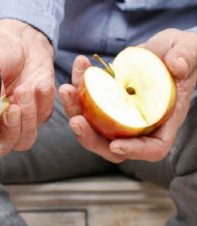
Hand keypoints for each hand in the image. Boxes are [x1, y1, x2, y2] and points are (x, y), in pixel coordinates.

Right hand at [0, 19, 54, 156]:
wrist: (21, 37)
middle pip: (6, 145)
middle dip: (11, 128)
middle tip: (13, 106)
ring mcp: (21, 118)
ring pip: (26, 138)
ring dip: (28, 116)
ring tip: (25, 89)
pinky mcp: (41, 109)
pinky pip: (45, 117)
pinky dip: (44, 102)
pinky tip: (40, 84)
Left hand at [59, 29, 196, 162]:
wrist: (165, 49)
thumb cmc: (184, 55)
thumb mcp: (190, 52)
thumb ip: (186, 58)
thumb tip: (176, 66)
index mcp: (162, 121)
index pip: (151, 148)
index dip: (134, 151)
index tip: (116, 146)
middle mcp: (137, 123)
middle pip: (111, 144)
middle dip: (89, 137)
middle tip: (76, 121)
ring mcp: (117, 113)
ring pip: (91, 125)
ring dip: (74, 110)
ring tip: (67, 90)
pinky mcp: (103, 99)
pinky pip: (85, 100)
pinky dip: (78, 85)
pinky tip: (80, 65)